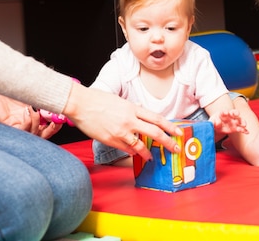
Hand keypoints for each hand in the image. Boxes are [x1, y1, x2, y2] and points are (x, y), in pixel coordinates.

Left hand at [0, 85, 61, 137]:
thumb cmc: (9, 82)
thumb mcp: (31, 87)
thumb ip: (43, 91)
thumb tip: (59, 89)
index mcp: (33, 114)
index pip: (48, 124)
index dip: (57, 123)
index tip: (64, 116)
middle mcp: (25, 121)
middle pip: (43, 135)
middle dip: (52, 129)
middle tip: (57, 121)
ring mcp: (17, 125)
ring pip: (34, 134)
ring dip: (37, 121)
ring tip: (34, 108)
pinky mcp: (8, 126)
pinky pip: (22, 130)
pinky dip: (28, 121)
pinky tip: (27, 110)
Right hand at [63, 83, 182, 160]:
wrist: (80, 104)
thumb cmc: (97, 100)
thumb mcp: (119, 101)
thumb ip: (131, 109)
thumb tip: (139, 114)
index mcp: (132, 108)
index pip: (157, 118)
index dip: (170, 126)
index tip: (178, 132)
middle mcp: (129, 120)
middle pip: (155, 132)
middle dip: (168, 142)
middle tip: (176, 148)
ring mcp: (120, 131)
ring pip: (141, 145)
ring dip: (148, 153)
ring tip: (151, 157)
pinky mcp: (111, 140)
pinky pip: (126, 149)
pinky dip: (132, 151)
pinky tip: (134, 153)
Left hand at [208, 109, 247, 133]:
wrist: (216, 126)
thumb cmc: (214, 122)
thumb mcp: (211, 122)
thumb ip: (213, 122)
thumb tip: (217, 121)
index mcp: (222, 114)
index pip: (224, 111)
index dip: (225, 112)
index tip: (225, 112)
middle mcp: (229, 117)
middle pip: (234, 113)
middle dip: (236, 113)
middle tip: (237, 114)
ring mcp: (233, 122)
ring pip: (239, 120)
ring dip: (242, 122)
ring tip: (244, 124)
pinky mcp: (235, 128)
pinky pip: (241, 128)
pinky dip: (244, 130)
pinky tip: (247, 132)